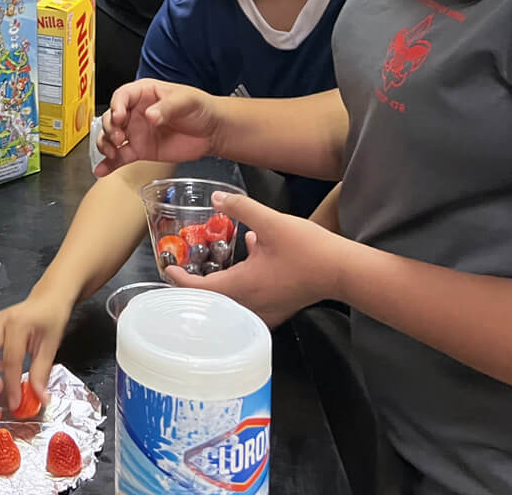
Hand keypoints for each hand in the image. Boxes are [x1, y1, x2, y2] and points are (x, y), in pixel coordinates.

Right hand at [0, 288, 74, 409]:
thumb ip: (42, 373)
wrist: (49, 298)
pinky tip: (1, 362)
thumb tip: (39, 398)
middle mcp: (1, 321)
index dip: (11, 386)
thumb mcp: (51, 345)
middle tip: (0, 387)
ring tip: (0, 374)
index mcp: (18, 324)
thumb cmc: (52, 316)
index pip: (10, 361)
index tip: (15, 403)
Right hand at [95, 79, 223, 177]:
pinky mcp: (140, 150)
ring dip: (106, 145)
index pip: (122, 96)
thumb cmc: (200, 108)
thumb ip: (167, 108)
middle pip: (111, 118)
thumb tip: (149, 116)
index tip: (120, 117)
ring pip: (111, 137)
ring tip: (113, 153)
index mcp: (144, 93)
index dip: (117, 106)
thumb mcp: (186, 101)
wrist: (212, 131)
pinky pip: (120, 157)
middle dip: (110, 128)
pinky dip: (109, 164)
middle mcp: (135, 112)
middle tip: (120, 138)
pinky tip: (101, 170)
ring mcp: (136, 132)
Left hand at [166, 191, 347, 327]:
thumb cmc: (309, 249)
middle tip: (183, 268)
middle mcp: (250, 306)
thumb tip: (216, 198)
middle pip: (212, 301)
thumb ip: (240, 207)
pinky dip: (238, 289)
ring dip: (216, 288)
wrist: (343, 271)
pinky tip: (248, 265)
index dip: (180, 280)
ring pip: (230, 304)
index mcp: (242, 287)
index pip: (200, 290)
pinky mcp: (278, 309)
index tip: (168, 268)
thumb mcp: (271, 221)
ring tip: (208, 269)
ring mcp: (265, 312)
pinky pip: (248, 304)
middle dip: (195, 285)